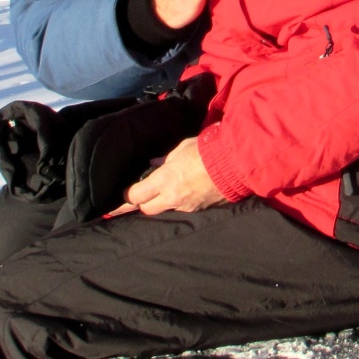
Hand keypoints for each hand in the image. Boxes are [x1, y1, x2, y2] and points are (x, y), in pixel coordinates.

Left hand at [111, 138, 226, 215]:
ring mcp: (187, 206)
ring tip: (167, 191)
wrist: (235, 164)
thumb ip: (164, 159)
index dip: (127, 196)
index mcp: (165, 180)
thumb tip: (152, 164)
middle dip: (143, 203)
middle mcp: (172, 197)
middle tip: (141, 195)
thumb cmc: (207, 151)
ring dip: (162, 202)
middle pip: (146, 209)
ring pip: (165, 210)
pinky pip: (183, 209)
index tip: (123, 194)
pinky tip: (185, 192)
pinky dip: (180, 202)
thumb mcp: (181, 149)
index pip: (136, 196)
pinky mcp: (199, 210)